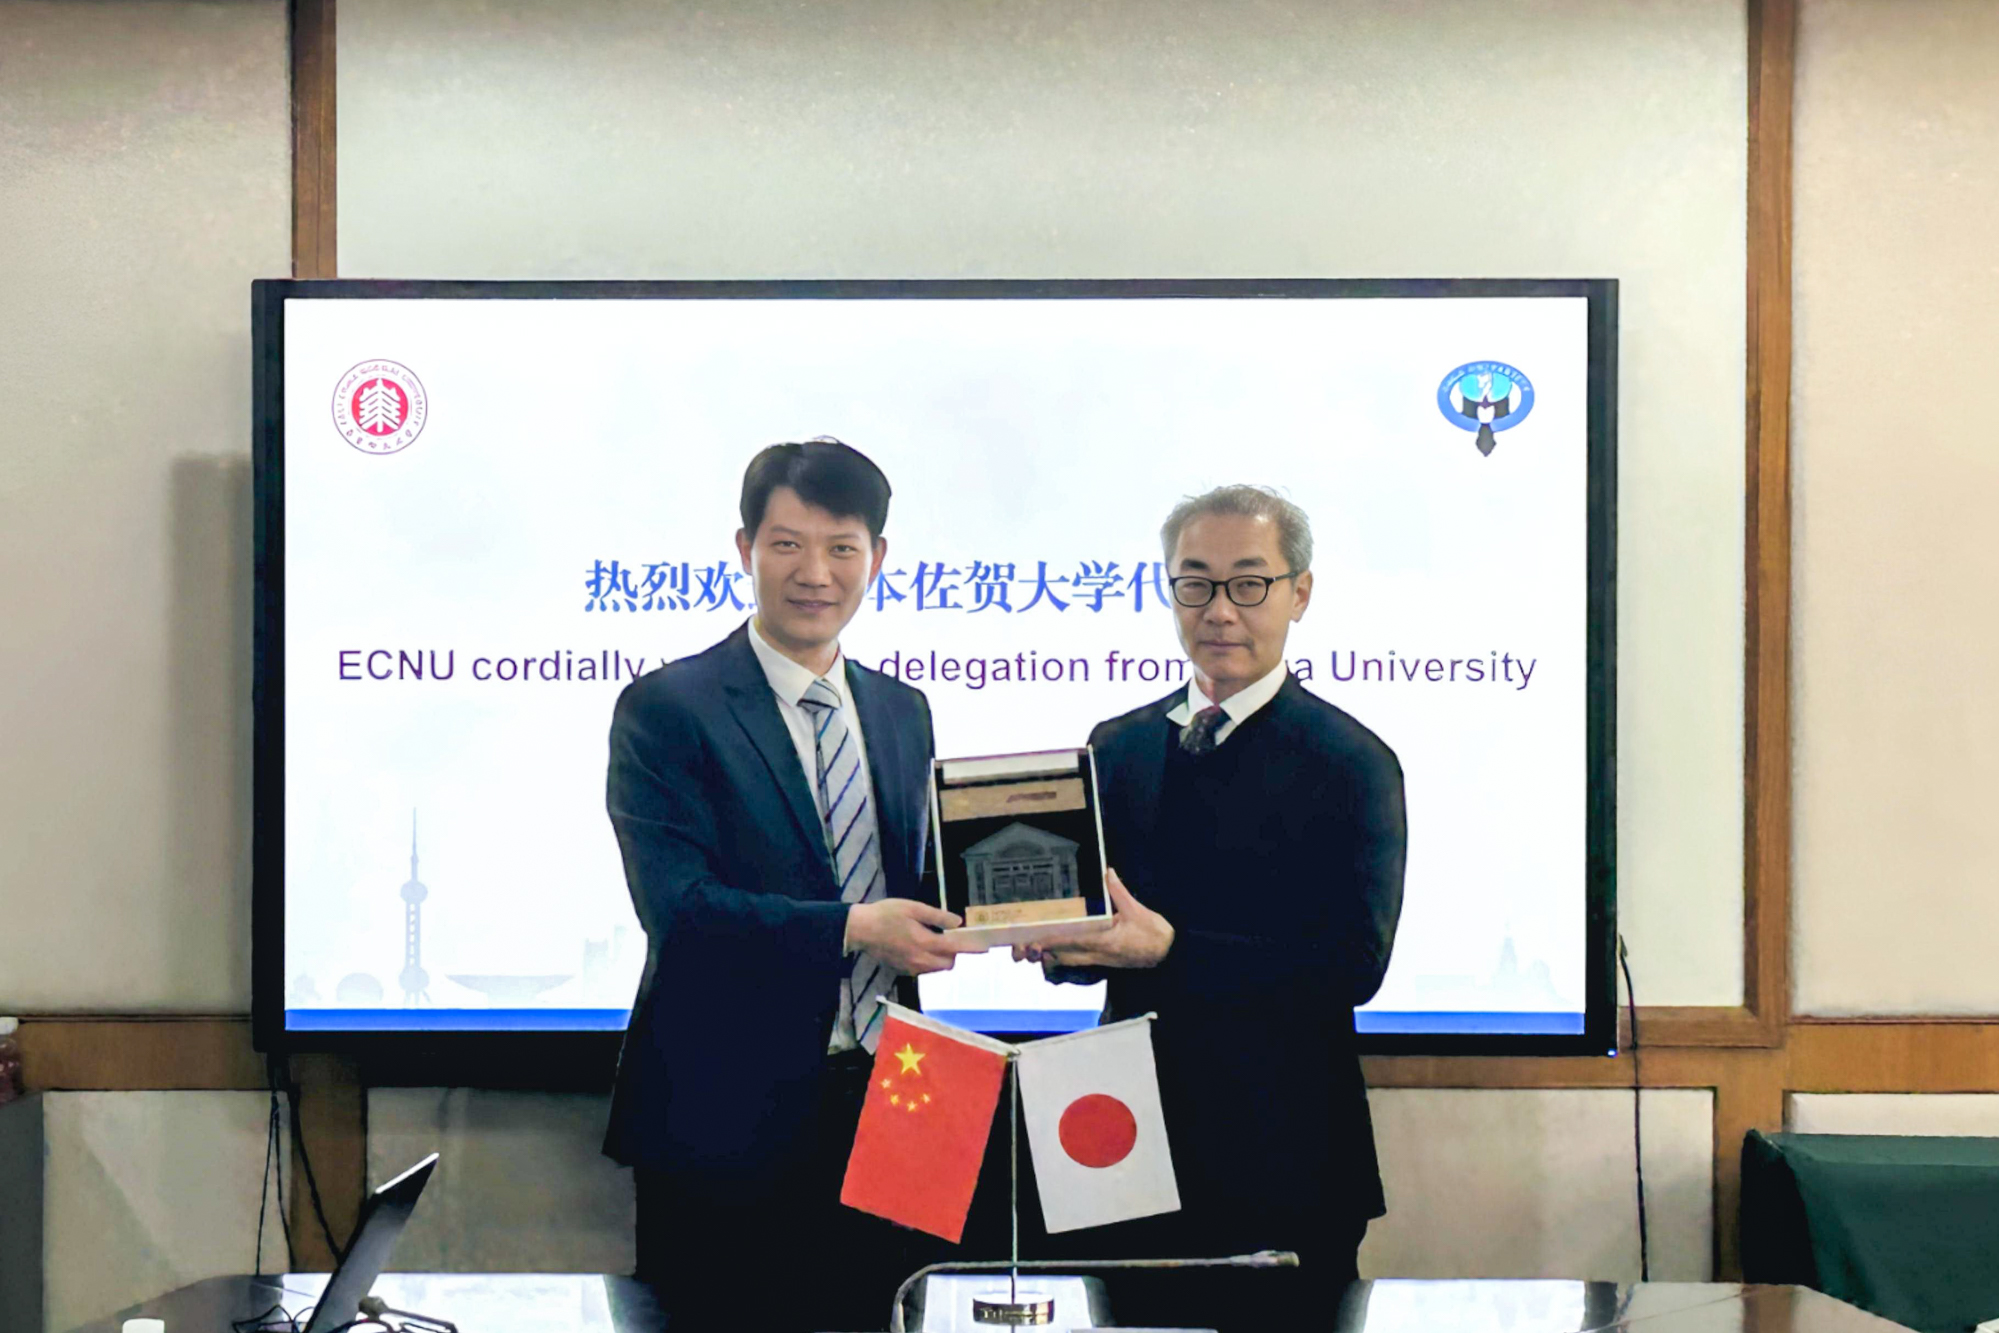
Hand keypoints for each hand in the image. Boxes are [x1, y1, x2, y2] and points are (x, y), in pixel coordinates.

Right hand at [846, 898, 987, 975]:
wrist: (860, 929)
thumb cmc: (887, 914)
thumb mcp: (913, 908)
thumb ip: (937, 917)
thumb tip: (958, 923)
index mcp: (925, 943)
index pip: (955, 949)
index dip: (971, 949)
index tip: (984, 948)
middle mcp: (921, 960)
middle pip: (948, 964)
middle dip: (955, 955)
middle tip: (954, 940)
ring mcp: (911, 968)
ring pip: (936, 969)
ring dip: (942, 959)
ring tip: (938, 943)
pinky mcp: (902, 970)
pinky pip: (923, 970)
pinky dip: (929, 962)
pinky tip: (922, 949)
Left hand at [1010, 869, 1173, 969]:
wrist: (1167, 954)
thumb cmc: (1152, 933)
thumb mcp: (1136, 909)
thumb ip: (1118, 891)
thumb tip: (1107, 872)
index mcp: (1102, 940)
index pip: (1068, 942)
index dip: (1047, 941)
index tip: (1030, 938)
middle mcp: (1094, 952)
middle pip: (1059, 956)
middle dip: (1039, 951)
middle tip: (1019, 946)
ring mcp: (1095, 958)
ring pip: (1063, 961)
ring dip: (1046, 955)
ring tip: (1027, 947)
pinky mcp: (1098, 961)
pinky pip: (1073, 961)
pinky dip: (1058, 956)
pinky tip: (1049, 950)